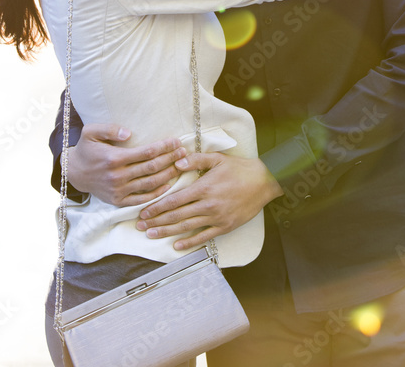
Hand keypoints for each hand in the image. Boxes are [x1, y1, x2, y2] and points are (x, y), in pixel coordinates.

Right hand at [65, 124, 186, 205]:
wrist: (74, 172)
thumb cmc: (86, 149)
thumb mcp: (90, 132)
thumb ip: (110, 129)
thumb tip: (129, 133)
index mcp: (114, 158)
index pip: (146, 153)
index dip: (163, 147)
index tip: (176, 141)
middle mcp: (118, 176)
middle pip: (152, 168)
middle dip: (170, 159)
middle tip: (184, 152)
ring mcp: (118, 190)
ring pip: (150, 183)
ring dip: (168, 175)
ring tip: (181, 166)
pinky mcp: (118, 201)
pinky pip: (142, 199)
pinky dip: (156, 193)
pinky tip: (168, 185)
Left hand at [135, 152, 282, 249]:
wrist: (264, 182)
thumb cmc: (239, 168)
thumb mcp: (217, 159)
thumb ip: (196, 160)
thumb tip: (177, 162)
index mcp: (203, 187)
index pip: (174, 200)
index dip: (157, 207)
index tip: (143, 212)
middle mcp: (207, 205)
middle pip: (177, 215)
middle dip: (156, 221)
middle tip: (140, 226)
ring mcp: (216, 217)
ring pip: (187, 227)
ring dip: (167, 232)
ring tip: (152, 235)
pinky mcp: (224, 227)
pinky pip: (204, 237)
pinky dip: (189, 243)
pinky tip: (177, 246)